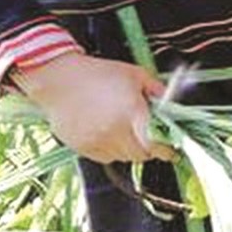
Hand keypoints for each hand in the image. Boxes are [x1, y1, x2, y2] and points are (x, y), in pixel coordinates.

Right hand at [13, 52, 175, 164]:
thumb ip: (156, 89)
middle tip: (151, 141)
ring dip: (130, 150)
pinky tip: (110, 134)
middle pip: (140, 155)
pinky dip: (112, 151)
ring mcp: (97, 141)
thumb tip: (171, 102)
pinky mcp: (82, 147)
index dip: (165, 151)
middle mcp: (115, 130)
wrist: (60, 79)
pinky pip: (105, 158)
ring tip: (127, 132)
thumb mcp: (134, 74)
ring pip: (123, 158)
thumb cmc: (98, 73)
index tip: (172, 152)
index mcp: (132, 112)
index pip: (154, 144)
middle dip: (149, 150)